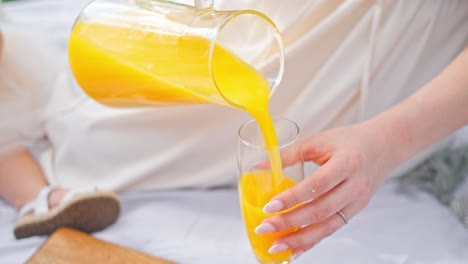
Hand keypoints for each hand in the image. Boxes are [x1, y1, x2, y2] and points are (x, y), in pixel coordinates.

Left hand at [254, 121, 397, 256]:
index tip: (269, 207)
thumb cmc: (349, 141)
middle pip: (320, 210)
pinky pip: (332, 229)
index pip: (317, 185)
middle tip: (264, 228)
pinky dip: (312, 241)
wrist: (384, 146)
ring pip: (326, 226)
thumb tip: (258, 166)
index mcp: (347, 163)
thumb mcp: (320, 141)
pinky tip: (295, 249)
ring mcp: (357, 202)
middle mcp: (355, 186)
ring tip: (275, 245)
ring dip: (299, 239)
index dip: (292, 197)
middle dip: (290, 223)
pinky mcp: (355, 211)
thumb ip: (289, 154)